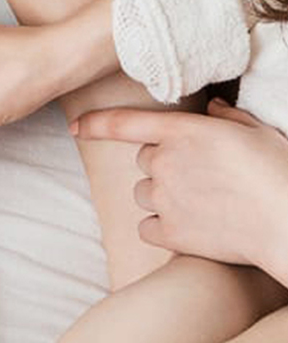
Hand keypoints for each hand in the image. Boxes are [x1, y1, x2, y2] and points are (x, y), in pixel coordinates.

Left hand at [75, 99, 287, 281]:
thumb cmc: (281, 173)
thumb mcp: (257, 132)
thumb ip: (227, 118)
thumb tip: (212, 109)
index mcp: (184, 131)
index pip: (123, 123)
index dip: (94, 123)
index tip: (75, 127)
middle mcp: (165, 162)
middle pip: (143, 161)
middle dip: (163, 166)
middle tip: (200, 177)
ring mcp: (164, 198)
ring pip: (143, 194)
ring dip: (162, 197)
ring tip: (203, 204)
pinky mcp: (169, 233)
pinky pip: (146, 227)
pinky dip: (162, 229)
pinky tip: (192, 229)